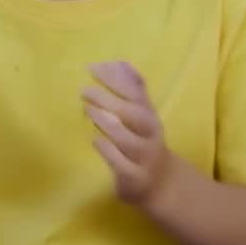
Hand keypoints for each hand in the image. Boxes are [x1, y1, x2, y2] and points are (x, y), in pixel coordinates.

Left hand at [82, 61, 170, 208]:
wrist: (160, 182)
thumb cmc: (143, 141)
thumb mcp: (142, 114)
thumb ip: (132, 89)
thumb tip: (118, 62)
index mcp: (149, 114)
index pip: (135, 92)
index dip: (116, 79)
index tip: (92, 68)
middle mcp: (150, 133)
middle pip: (135, 115)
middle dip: (111, 100)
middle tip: (85, 91)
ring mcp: (144, 156)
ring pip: (128, 139)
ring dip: (107, 123)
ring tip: (88, 111)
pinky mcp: (135, 177)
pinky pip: (122, 164)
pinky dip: (109, 151)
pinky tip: (95, 140)